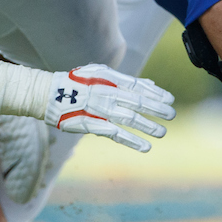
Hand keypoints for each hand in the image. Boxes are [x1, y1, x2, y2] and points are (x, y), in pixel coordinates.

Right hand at [43, 64, 175, 152]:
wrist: (50, 94)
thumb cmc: (79, 82)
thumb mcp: (101, 73)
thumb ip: (126, 80)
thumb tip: (149, 85)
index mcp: (110, 79)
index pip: (138, 86)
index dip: (155, 93)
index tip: (170, 99)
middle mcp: (107, 93)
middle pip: (137, 102)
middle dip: (156, 108)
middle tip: (172, 115)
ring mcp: (100, 109)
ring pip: (129, 118)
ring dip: (147, 126)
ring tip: (162, 132)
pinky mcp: (92, 125)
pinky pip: (115, 134)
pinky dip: (131, 141)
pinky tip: (145, 147)